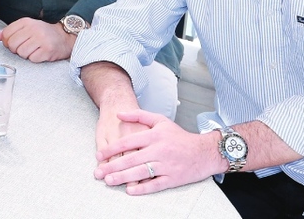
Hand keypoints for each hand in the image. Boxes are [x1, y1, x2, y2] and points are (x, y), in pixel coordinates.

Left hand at [0, 17, 74, 61]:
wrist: (65, 37)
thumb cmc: (43, 33)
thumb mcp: (26, 28)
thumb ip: (10, 31)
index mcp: (26, 22)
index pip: (7, 34)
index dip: (8, 42)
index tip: (14, 43)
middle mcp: (34, 29)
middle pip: (13, 44)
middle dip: (16, 49)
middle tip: (24, 47)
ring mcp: (41, 39)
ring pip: (21, 53)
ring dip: (26, 55)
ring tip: (33, 50)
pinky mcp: (47, 50)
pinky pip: (32, 59)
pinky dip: (34, 59)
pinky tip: (40, 53)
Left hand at [95, 110, 222, 194]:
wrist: (204, 152)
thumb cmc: (179, 137)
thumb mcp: (160, 120)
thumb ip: (138, 115)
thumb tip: (118, 114)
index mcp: (154, 136)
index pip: (128, 142)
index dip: (112, 149)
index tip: (99, 155)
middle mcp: (159, 150)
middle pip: (132, 159)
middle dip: (113, 166)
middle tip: (99, 172)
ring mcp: (167, 165)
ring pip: (141, 172)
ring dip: (124, 178)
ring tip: (109, 181)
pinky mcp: (174, 179)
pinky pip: (156, 184)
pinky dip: (143, 188)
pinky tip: (130, 191)